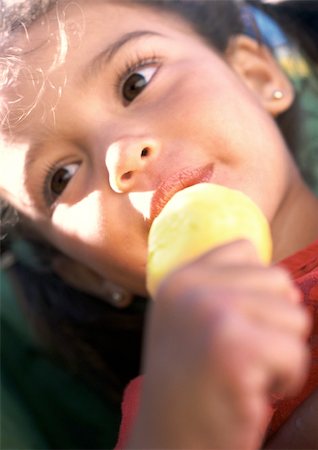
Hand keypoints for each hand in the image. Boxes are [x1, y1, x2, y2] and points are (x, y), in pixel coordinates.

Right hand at [128, 240, 310, 449]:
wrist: (167, 441)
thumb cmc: (189, 384)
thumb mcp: (188, 319)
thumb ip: (223, 287)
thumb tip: (286, 283)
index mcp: (179, 278)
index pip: (245, 249)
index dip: (254, 291)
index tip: (234, 326)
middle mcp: (191, 288)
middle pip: (278, 280)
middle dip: (273, 323)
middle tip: (239, 354)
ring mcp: (212, 313)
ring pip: (294, 315)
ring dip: (280, 351)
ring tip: (244, 372)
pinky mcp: (235, 349)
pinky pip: (296, 352)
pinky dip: (285, 379)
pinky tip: (251, 391)